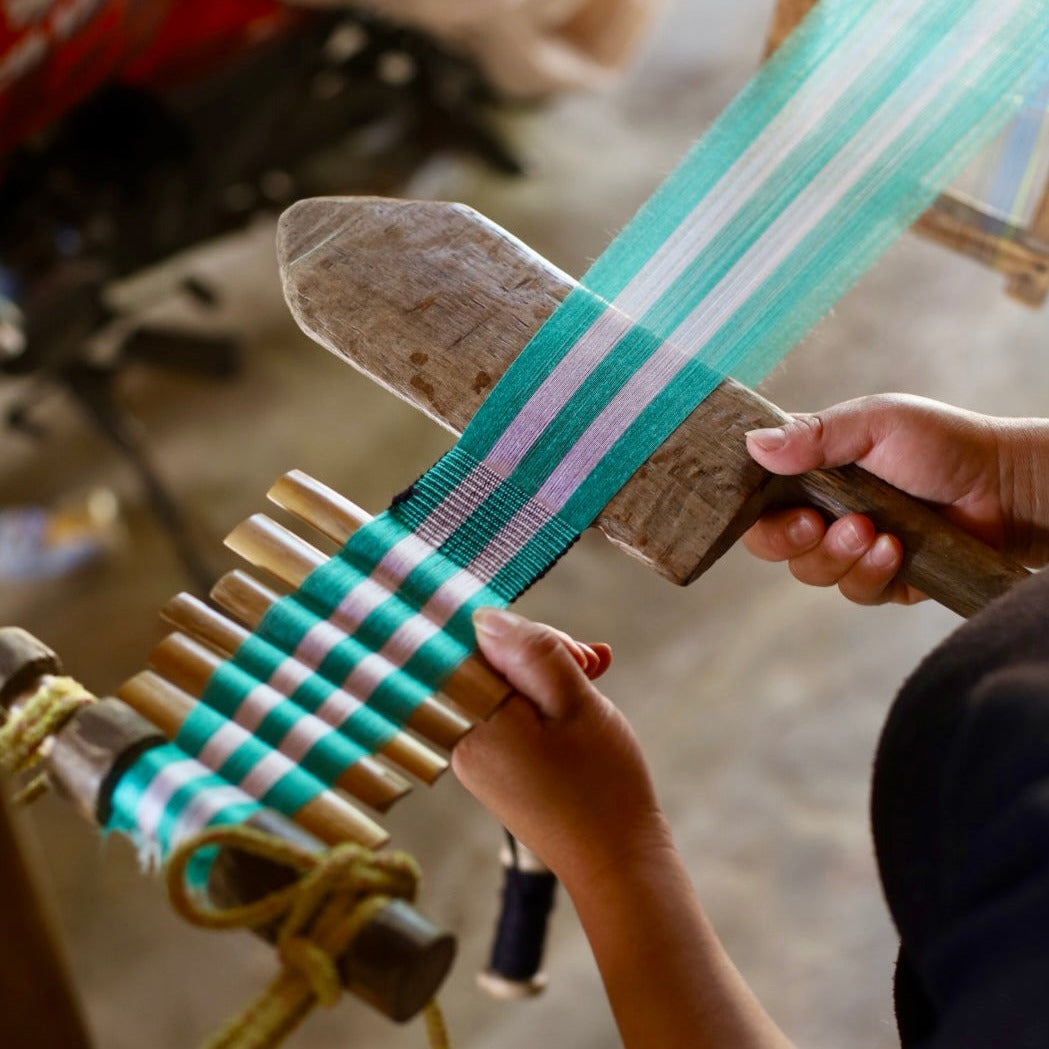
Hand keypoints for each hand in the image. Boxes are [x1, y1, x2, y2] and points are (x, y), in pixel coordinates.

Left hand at [452, 608, 668, 887]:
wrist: (616, 861)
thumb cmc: (600, 783)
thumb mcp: (573, 700)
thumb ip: (530, 651)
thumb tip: (486, 617)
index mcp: (471, 720)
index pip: (475, 643)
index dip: (523, 634)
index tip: (569, 650)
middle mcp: (462, 738)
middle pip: (491, 662)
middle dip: (544, 654)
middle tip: (592, 663)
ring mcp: (478, 756)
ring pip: (507, 686)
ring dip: (551, 675)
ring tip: (596, 677)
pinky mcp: (498, 768)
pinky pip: (514, 716)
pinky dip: (548, 703)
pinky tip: (583, 699)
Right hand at [742, 393, 1048, 604]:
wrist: (1005, 488)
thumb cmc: (942, 444)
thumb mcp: (876, 422)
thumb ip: (815, 434)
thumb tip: (754, 445)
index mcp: (810, 469)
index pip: (756, 494)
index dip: (749, 506)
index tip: (767, 501)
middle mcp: (822, 510)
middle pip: (770, 541)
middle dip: (787, 538)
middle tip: (813, 524)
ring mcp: (848, 548)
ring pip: (810, 571)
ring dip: (836, 554)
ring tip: (872, 531)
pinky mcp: (880, 580)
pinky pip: (854, 592)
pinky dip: (871, 573)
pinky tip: (896, 550)